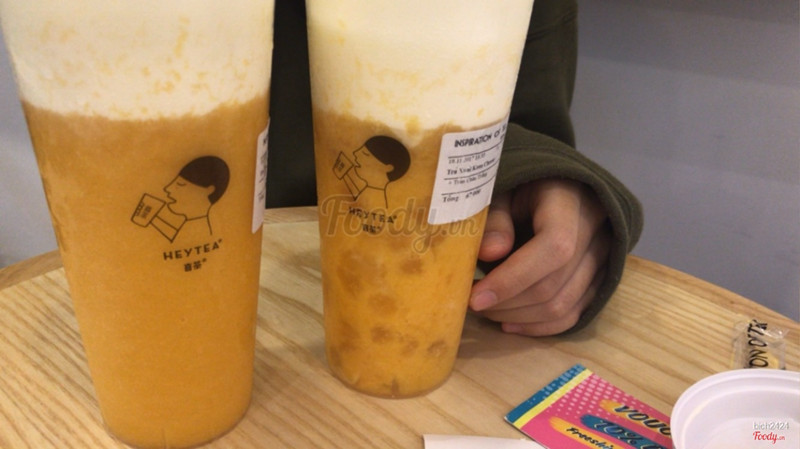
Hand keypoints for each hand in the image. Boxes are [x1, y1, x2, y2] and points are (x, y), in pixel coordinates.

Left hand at [470, 179, 610, 335]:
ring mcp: (603, 257)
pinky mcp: (599, 278)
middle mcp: (596, 230)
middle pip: (555, 284)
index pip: (554, 247)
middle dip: (508, 303)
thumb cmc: (520, 185)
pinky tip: (509, 322)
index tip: (474, 297)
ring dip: (519, 317)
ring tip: (486, 310)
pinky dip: (539, 326)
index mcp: (570, 200)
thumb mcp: (500, 189)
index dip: (513, 278)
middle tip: (472, 303)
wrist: (554, 184)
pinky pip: (573, 314)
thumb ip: (495, 218)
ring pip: (564, 306)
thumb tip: (490, 253)